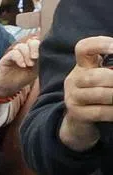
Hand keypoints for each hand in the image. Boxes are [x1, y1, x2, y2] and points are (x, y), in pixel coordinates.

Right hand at [0, 38, 39, 98]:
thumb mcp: (34, 72)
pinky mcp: (6, 58)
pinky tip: (22, 65)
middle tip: (35, 58)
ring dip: (27, 55)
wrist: (6, 88)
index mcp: (32, 54)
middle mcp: (24, 52)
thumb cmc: (21, 80)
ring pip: (22, 46)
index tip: (43, 55)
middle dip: (35, 48)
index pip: (39, 44)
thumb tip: (46, 55)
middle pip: (31, 42)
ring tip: (28, 65)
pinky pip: (13, 53)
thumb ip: (40, 62)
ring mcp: (15, 54)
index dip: (41, 46)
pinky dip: (19, 58)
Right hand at [60, 37, 112, 151]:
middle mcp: (74, 80)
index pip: (84, 47)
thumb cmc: (98, 93)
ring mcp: (72, 98)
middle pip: (95, 76)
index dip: (101, 44)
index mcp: (82, 65)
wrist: (79, 121)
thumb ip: (111, 67)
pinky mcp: (76, 114)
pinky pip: (100, 111)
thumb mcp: (103, 75)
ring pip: (99, 94)